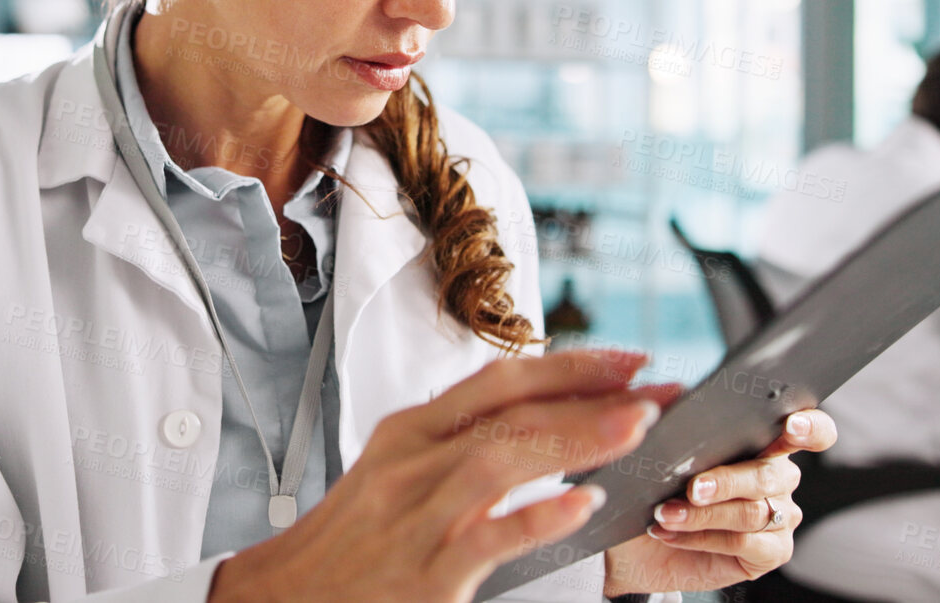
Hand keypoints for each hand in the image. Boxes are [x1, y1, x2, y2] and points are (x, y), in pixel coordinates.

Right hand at [208, 348, 674, 602]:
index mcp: (408, 431)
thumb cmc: (348, 540)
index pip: (498, 381)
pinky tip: (583, 503)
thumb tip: (533, 413)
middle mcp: (411, 464)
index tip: (628, 361)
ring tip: (635, 430)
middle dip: (590, 395)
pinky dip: (539, 517)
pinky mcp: (426, 572)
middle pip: (508, 412)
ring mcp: (417, 516)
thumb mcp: (394, 471)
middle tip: (655, 390)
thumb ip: (455, 441)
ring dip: (575, 439)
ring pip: (501, 460)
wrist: (284, 596)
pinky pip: (490, 538)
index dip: (568, 365)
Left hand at [601, 409, 837, 595]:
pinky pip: (744, 543)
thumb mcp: (660, 450)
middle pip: (769, 474)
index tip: (792, 425)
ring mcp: (779, 516)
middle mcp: (778, 477)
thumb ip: (674, 419)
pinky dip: (703, 537)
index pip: (810, 429)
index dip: (810, 427)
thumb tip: (673, 395)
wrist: (637, 544)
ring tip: (664, 513)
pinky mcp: (770, 551)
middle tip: (692, 487)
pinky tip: (672, 533)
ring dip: (703, 514)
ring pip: (751, 511)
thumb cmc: (653, 487)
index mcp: (764, 441)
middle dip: (726, 480)